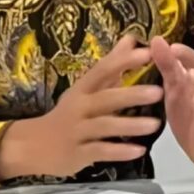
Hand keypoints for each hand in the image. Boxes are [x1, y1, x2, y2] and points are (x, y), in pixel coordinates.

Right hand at [0, 35, 163, 179]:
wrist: (34, 145)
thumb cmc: (69, 113)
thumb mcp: (85, 89)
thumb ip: (110, 67)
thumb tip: (131, 39)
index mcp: (82, 89)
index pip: (102, 70)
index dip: (124, 61)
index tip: (148, 54)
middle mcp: (79, 107)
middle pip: (106, 98)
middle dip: (132, 95)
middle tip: (159, 92)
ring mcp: (77, 131)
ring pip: (105, 126)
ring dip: (130, 125)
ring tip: (155, 124)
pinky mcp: (78, 154)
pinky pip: (100, 151)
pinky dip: (120, 151)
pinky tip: (139, 150)